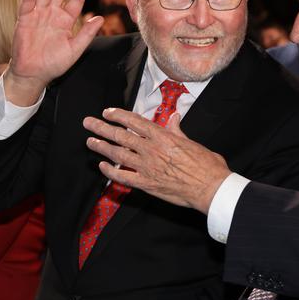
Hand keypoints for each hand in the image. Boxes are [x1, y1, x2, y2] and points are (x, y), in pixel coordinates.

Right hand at [5, 0, 103, 105]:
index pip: (75, 1)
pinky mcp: (24, 20)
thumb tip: (100, 19)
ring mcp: (38, 15)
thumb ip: (86, 34)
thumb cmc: (53, 64)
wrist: (33, 74)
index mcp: (65, 21)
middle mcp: (52, 15)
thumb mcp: (74, 50)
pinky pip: (27, 3)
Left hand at [83, 108, 231, 213]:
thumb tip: (174, 116)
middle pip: (121, 136)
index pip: (134, 122)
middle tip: (88, 123)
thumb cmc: (206, 165)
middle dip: (102, 128)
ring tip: (90, 142)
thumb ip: (178, 129)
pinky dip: (111, 172)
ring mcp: (147, 167)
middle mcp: (151, 150)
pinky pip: (123, 177)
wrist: (210, 187)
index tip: (106, 112)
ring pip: (118, 155)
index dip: (118, 115)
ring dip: (102, 147)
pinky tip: (102, 167)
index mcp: (163, 137)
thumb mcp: (192, 141)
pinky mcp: (147, 184)